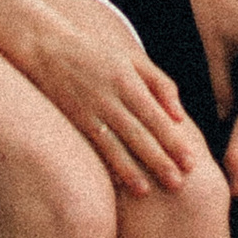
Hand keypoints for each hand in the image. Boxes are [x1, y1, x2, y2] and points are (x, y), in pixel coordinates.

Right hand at [16, 0, 201, 194]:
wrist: (46, 46)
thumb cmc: (94, 53)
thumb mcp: (131, 58)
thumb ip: (159, 83)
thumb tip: (180, 115)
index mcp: (128, 82)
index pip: (156, 117)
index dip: (173, 141)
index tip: (190, 162)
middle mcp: (110, 98)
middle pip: (139, 134)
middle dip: (159, 160)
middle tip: (178, 183)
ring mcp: (89, 111)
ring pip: (115, 145)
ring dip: (132, 169)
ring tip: (147, 190)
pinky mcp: (72, 120)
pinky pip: (92, 145)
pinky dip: (105, 163)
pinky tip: (115, 180)